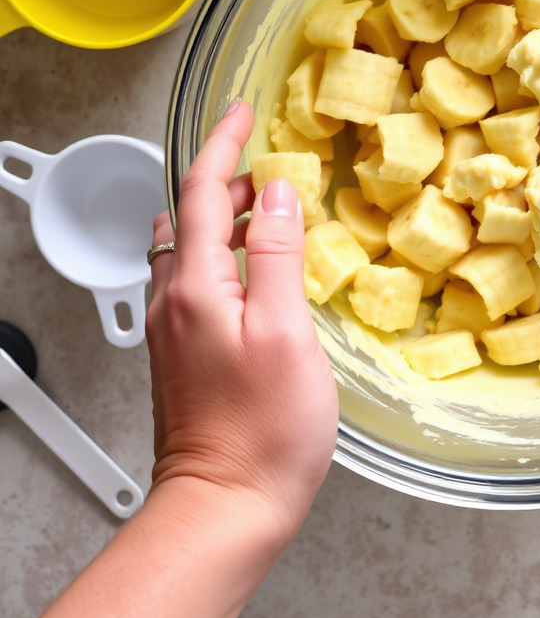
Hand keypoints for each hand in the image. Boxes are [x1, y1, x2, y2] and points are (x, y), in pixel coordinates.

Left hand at [146, 101, 337, 542]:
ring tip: (269, 207)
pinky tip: (258, 267)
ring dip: (224, 214)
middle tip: (269, 162)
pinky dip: (224, 251)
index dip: (224, 144)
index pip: (203, 190)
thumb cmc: (262, 429)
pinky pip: (196, 278)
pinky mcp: (187, 352)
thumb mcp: (286, 331)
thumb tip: (281, 194)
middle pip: (190, 214)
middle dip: (226, 176)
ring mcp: (176, 328)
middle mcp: (174, 300)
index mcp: (195, 285)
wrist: (226, 506)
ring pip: (191, 246)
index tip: (241, 111)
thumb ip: (281, 254)